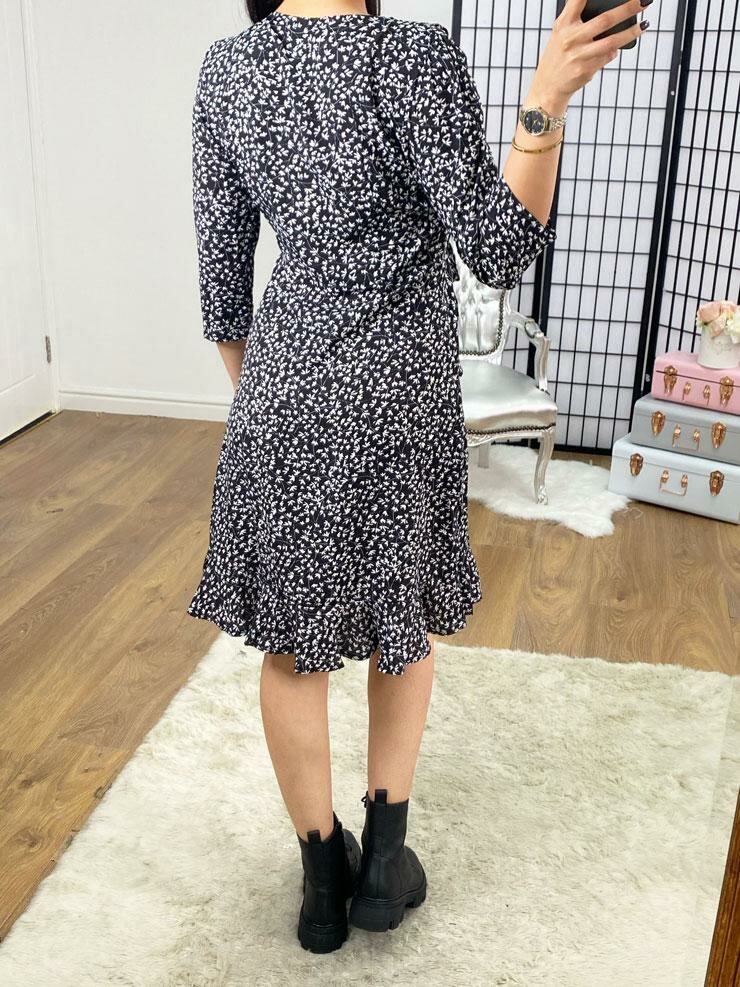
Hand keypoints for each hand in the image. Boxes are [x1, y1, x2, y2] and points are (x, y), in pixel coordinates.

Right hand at [530, 0, 651, 111]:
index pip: (577, 0)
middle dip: (628, 8)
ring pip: (612, 42)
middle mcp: (570, 39)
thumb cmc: (558, 56)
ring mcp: (579, 56)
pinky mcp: (586, 70)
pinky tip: (618, 47)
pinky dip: (615, 51)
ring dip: (631, 32)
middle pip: (605, 20)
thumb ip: (577, 19)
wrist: (548, 88)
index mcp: (563, 25)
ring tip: (644, 25)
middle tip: (644, 1)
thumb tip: (610, 12)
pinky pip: (608, 56)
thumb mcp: (560, 34)